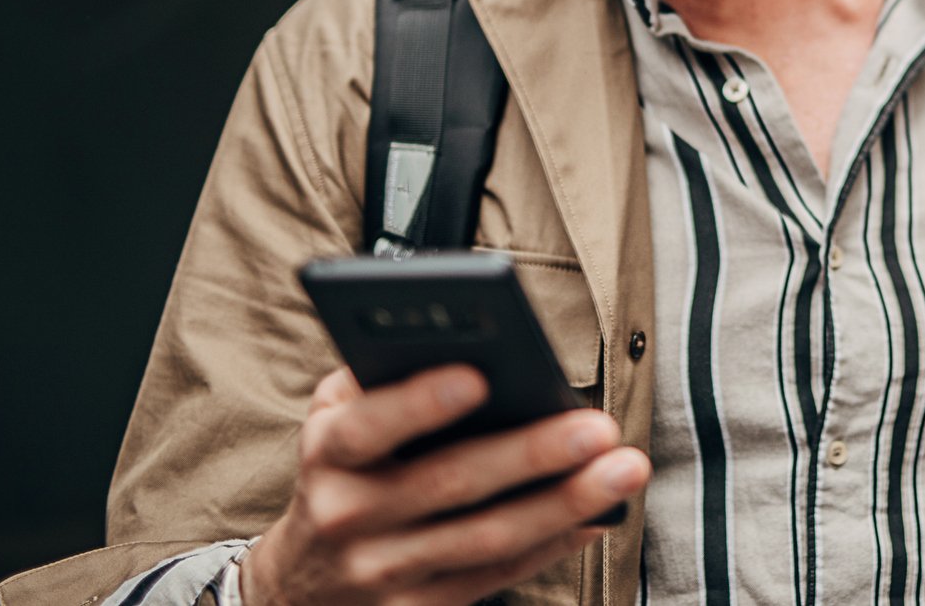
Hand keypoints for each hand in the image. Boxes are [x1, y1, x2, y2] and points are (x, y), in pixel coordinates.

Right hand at [240, 364, 648, 605]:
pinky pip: (499, 575)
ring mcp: (385, 572)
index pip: (366, 428)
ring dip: (564, 503)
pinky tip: (601, 514)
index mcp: (328, 456)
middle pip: (450, 483)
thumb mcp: (335, 420)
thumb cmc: (343, 473)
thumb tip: (469, 344)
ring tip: (624, 469)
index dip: (418, 404)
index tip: (478, 376)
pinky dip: (555, 543)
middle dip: (532, 454)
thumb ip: (381, 379)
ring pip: (486, 537)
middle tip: (598, 427)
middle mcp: (350, 516)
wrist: (300, 587)